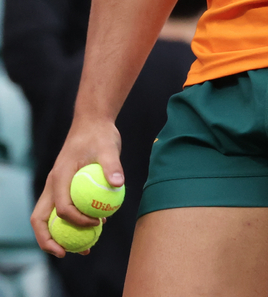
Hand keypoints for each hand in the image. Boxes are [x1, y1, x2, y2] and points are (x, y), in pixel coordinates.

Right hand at [31, 118, 123, 257]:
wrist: (92, 123)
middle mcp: (52, 184)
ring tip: (82, 250)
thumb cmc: (99, 134)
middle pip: (40, 219)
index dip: (77, 221)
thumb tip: (118, 185)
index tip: (97, 223)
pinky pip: (61, 212)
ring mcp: (56, 187)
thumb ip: (112, 165)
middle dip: (48, 240)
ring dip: (58, 237)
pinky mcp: (63, 188)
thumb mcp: (109, 146)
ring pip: (47, 218)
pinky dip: (71, 225)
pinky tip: (92, 231)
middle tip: (67, 253)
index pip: (62, 207)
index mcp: (59, 176)